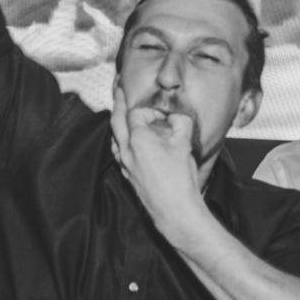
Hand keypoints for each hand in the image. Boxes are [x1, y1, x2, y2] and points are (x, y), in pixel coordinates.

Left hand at [110, 86, 204, 238]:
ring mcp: (125, 165)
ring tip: (120, 113)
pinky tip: (127, 143)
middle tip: (117, 87)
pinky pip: (119, 153)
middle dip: (117, 102)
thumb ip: (181, 123)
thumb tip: (176, 116)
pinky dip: (121, 142)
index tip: (162, 113)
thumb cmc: (180, 180)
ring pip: (114, 138)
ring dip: (117, 124)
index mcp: (138, 140)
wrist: (175, 212)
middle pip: (116, 121)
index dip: (149, 109)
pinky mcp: (128, 176)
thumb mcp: (185, 145)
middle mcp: (126, 151)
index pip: (136, 114)